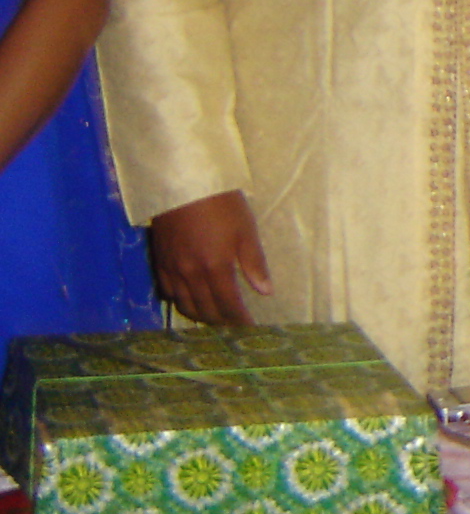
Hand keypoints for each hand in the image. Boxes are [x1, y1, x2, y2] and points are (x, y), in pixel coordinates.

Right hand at [148, 190, 270, 324]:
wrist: (185, 184)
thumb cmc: (222, 204)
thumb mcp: (246, 231)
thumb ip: (254, 264)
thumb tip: (266, 292)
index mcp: (216, 268)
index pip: (228, 305)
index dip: (239, 320)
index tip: (249, 329)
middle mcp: (191, 275)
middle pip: (205, 310)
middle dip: (221, 322)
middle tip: (233, 326)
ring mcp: (172, 269)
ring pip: (184, 304)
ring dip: (200, 315)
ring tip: (214, 317)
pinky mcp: (159, 261)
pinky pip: (168, 291)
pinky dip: (180, 301)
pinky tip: (190, 299)